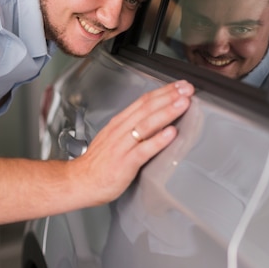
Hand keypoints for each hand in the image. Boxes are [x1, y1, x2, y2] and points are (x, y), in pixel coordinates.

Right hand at [70, 80, 193, 204]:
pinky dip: (158, 140)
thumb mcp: (115, 137)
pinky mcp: (125, 162)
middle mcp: (121, 130)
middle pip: (147, 108)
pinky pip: (144, 149)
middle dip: (169, 96)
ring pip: (147, 124)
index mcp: (120, 122)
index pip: (144, 101)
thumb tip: (157, 119)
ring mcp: (123, 145)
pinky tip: (171, 133)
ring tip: (183, 104)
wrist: (81, 181)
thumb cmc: (99, 163)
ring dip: (167, 112)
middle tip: (187, 89)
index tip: (180, 86)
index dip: (163, 91)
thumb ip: (133, 128)